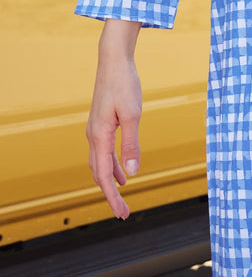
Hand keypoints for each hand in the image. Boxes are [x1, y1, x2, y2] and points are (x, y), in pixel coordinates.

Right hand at [86, 20, 141, 219]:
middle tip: (123, 213)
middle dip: (110, 195)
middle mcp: (93, 135)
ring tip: (123, 197)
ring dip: (111, 181)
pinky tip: (123, 170)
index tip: (122, 214)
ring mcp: (95, 130)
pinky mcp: (101, 123)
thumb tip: (133, 170)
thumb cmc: (124, 84)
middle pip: (99, 174)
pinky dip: (112, 166)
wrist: (113, 61)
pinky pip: (104, 152)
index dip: (112, 197)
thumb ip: (132, 143)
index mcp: (98, 136)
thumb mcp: (133, 114)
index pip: (103, 175)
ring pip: (100, 164)